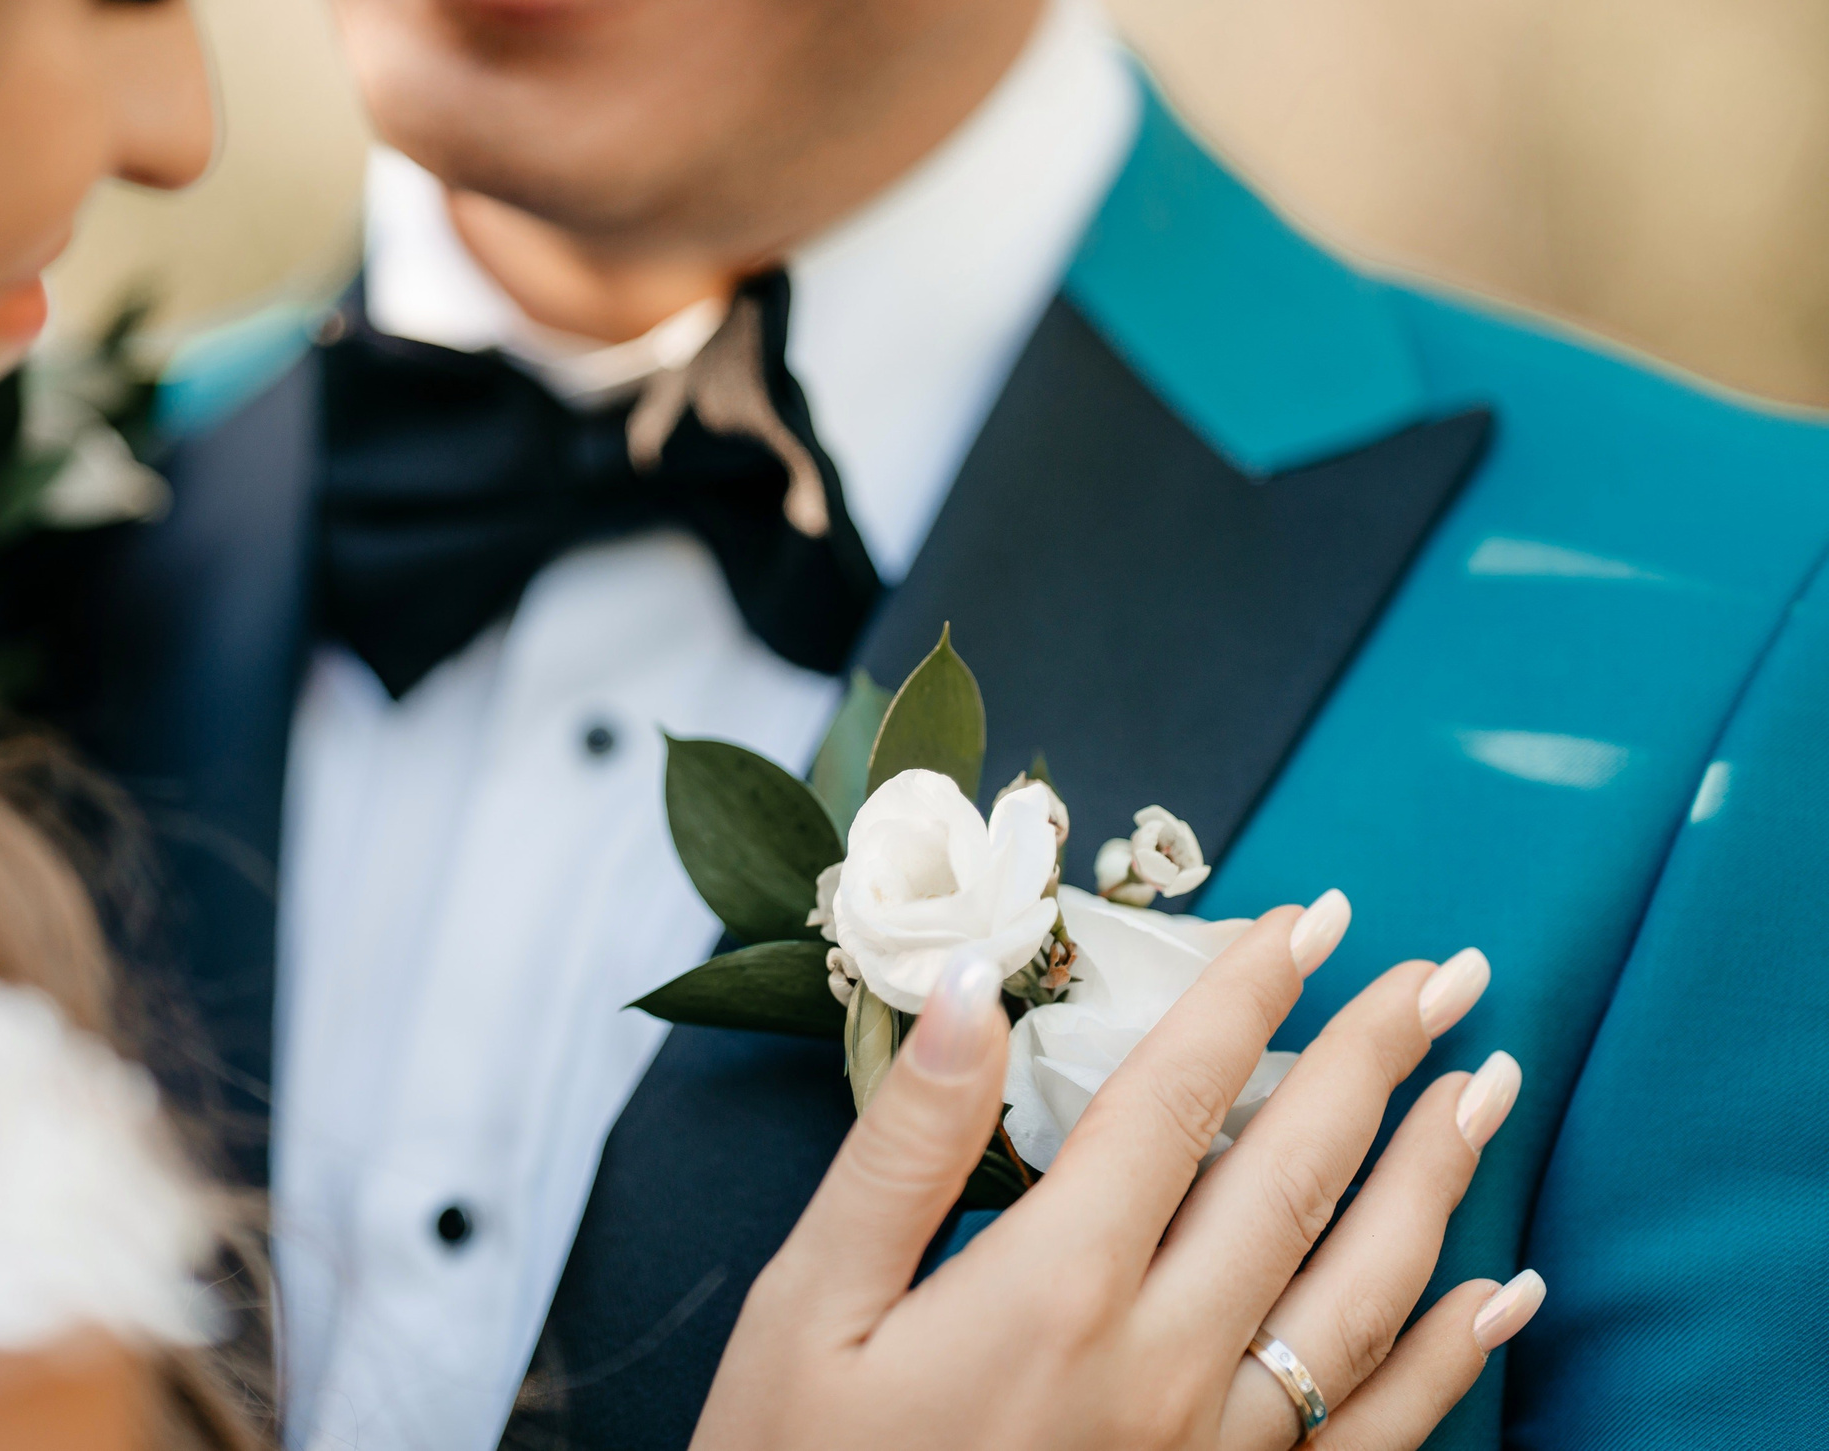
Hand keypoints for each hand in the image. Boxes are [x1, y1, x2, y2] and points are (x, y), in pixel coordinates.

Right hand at [694, 894, 1543, 1450]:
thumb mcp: (810, 1303)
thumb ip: (905, 1145)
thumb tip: (974, 986)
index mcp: (1052, 1286)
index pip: (1178, 1099)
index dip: (1250, 994)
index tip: (1313, 916)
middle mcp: (1159, 1362)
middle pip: (1295, 1176)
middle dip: (1378, 1058)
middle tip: (1443, 972)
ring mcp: (1213, 1450)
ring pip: (1363, 1292)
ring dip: (1435, 1178)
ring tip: (1485, 1085)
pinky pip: (1380, 1432)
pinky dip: (1453, 1357)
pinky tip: (1502, 1293)